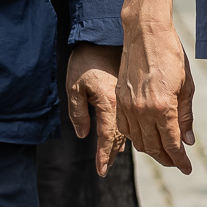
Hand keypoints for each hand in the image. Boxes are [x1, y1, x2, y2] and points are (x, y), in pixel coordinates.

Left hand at [66, 43, 122, 175]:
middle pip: (120, 137)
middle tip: (105, 167)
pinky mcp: (131, 93)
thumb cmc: (85, 60)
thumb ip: (78, 112)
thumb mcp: (74, 86)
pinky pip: (131, 117)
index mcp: (109, 103)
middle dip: (112, 152)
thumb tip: (83, 134)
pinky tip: (122, 134)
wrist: (103, 36)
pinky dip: (126, 129)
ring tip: (113, 155)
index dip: (104, 155)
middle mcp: (122, 104)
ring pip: (129, 128)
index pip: (107, 137)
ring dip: (121, 143)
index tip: (101, 170)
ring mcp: (128, 99)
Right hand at [116, 11, 194, 173]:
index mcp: (162, 108)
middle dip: (167, 159)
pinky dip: (135, 137)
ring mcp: (128, 105)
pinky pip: (125, 128)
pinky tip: (145, 137)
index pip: (172, 144)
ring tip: (163, 152)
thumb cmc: (170, 55)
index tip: (187, 168)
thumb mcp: (186, 86)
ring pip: (138, 141)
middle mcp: (142, 111)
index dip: (180, 160)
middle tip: (177, 162)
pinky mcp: (119, 98)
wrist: (145, 32)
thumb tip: (187, 141)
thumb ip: (185, 116)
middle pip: (154, 147)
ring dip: (151, 150)